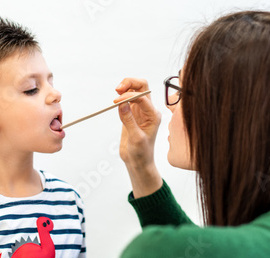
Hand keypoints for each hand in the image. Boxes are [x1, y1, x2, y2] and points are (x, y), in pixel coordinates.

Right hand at [115, 78, 162, 197]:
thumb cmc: (141, 153)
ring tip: (116, 94)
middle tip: (117, 89)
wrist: (139, 162)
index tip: (117, 101)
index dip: (129, 96)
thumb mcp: (135, 138)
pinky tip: (116, 102)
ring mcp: (140, 111)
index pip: (142, 97)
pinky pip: (127, 99)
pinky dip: (121, 97)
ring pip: (134, 90)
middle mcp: (148, 110)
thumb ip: (129, 120)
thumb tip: (122, 104)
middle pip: (141, 86)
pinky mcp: (132, 114)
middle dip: (129, 83)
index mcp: (153, 115)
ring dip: (125, 88)